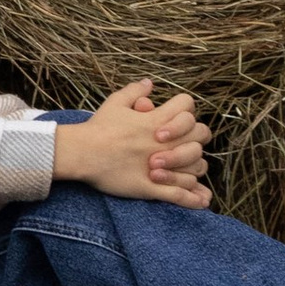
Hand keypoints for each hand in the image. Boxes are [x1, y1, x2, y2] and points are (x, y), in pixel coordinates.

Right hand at [52, 78, 213, 204]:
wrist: (82, 153)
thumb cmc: (98, 128)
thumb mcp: (115, 102)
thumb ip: (135, 91)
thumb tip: (149, 83)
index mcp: (156, 120)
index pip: (188, 106)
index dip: (186, 110)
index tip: (177, 118)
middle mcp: (163, 142)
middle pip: (200, 136)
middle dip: (196, 138)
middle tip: (185, 144)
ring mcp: (160, 166)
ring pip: (195, 167)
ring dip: (195, 167)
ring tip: (188, 170)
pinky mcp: (151, 187)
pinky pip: (180, 194)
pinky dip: (194, 199)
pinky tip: (202, 201)